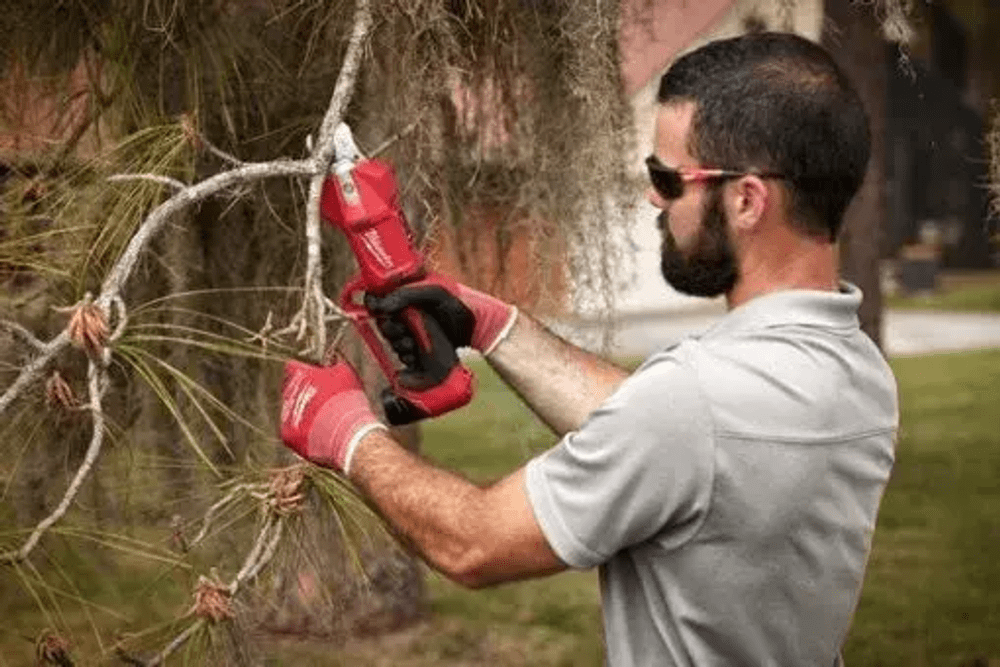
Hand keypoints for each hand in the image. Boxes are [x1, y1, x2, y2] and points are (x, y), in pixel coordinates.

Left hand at [279, 358, 385, 473]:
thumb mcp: (345, 373)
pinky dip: (304, 430)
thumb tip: (333, 362)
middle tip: (323, 398)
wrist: (347, 433)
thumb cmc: (347, 401)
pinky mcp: (287, 435)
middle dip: (304, 392)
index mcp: (298, 374)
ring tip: (325, 417)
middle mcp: (287, 393)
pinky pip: (292, 429)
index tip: (316, 376)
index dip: (305, 370)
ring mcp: (285, 414)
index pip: (293, 367)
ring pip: (291, 410)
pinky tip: (320, 430)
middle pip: (290, 389)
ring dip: (304, 411)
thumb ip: (333, 364)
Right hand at [365, 272, 516, 355]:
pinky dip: (406, 356)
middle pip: (381, 321)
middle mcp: (406, 311)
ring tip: (413, 343)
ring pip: (390, 339)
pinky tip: (416, 354)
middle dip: (390, 329)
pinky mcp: (417, 348)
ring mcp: (411, 330)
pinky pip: (401, 354)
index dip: (374, 305)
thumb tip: (379, 306)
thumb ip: (406, 294)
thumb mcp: (435, 292)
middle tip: (404, 331)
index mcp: (407, 292)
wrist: (480, 330)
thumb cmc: (460, 304)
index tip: (379, 311)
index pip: (377, 296)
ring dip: (398, 343)